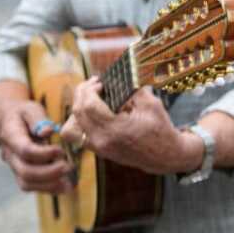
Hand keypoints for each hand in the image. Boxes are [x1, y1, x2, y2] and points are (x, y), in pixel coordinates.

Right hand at [0, 100, 71, 193]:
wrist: (8, 123)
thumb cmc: (23, 114)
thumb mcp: (30, 109)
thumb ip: (38, 119)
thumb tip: (48, 131)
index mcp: (11, 136)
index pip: (25, 150)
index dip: (44, 154)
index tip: (61, 151)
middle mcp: (10, 155)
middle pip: (25, 171)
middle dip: (49, 172)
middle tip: (68, 167)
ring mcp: (14, 166)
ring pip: (27, 183)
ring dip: (49, 185)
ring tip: (69, 182)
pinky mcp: (21, 173)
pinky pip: (31, 186)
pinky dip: (49, 189)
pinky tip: (66, 187)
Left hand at [60, 78, 200, 175]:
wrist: (164, 156)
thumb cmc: (160, 129)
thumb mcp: (152, 105)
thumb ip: (134, 90)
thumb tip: (121, 76)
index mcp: (116, 130)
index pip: (89, 106)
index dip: (90, 90)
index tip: (101, 82)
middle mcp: (102, 140)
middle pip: (77, 114)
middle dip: (82, 94)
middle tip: (94, 85)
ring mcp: (98, 148)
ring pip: (69, 129)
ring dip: (76, 111)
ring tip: (89, 101)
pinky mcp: (98, 151)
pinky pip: (77, 136)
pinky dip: (80, 122)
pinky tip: (94, 112)